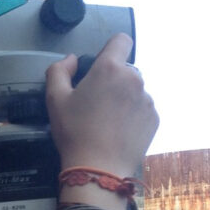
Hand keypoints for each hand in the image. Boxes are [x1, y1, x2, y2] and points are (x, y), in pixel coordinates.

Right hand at [44, 33, 158, 174]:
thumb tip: (73, 59)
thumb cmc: (74, 131)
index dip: (111, 48)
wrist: (99, 169)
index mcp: (110, 68)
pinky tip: (118, 131)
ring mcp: (148, 100)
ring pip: (135, 90)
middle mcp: (134, 79)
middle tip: (96, 101)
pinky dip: (133, 115)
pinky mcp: (155, 119)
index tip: (100, 64)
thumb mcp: (54, 98)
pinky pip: (143, 108)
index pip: (121, 40)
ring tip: (107, 120)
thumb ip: (59, 70)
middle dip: (113, 79)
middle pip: (125, 69)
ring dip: (124, 97)